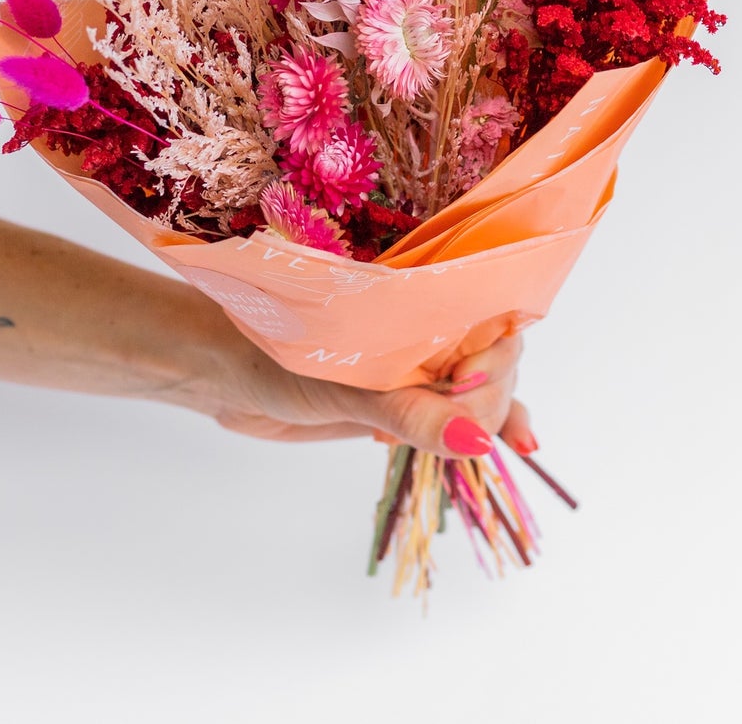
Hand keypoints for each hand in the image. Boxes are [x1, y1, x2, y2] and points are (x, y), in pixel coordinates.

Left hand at [207, 322, 535, 458]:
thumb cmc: (275, 356)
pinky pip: (458, 410)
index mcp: (418, 298)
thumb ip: (415, 414)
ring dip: (497, 413)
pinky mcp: (405, 395)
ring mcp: (417, 360)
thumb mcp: (351, 388)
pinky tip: (519, 444)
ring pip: (482, 385)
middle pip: (496, 358)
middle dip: (493, 395)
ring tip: (513, 441)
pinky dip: (486, 426)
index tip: (469, 397)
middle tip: (466, 433)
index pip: (490, 327)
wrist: (223, 369)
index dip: (494, 365)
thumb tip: (479, 442)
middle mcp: (426, 324)